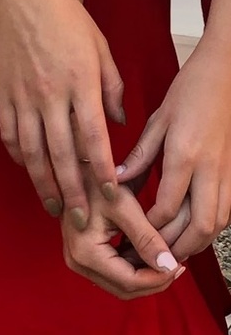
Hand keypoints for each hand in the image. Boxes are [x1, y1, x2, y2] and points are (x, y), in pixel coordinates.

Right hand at [0, 0, 124, 228]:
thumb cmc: (64, 17)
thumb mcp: (100, 46)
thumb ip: (112, 87)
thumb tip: (117, 122)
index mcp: (80, 82)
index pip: (93, 137)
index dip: (102, 172)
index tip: (110, 197)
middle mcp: (50, 94)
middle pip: (61, 154)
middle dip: (72, 192)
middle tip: (80, 220)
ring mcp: (22, 96)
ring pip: (32, 150)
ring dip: (42, 182)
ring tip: (52, 205)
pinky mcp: (2, 93)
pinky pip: (9, 133)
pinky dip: (18, 155)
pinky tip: (27, 168)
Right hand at [63, 175, 183, 299]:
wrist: (70, 170)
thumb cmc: (95, 181)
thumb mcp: (124, 206)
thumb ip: (147, 238)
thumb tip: (170, 266)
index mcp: (85, 252)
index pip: (129, 281)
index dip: (158, 278)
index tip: (180, 264)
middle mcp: (77, 262)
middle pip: (125, 289)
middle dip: (154, 280)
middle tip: (178, 264)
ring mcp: (78, 261)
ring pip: (121, 285)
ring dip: (146, 276)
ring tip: (167, 258)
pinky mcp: (83, 256)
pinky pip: (114, 274)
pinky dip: (135, 268)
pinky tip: (149, 252)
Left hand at [117, 39, 230, 260]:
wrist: (227, 76)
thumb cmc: (189, 92)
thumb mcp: (157, 121)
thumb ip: (138, 155)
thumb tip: (116, 181)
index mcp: (183, 156)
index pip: (166, 207)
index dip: (150, 229)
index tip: (131, 239)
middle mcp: (209, 170)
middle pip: (198, 226)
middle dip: (176, 247)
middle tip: (153, 258)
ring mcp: (228, 173)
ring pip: (217, 224)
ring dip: (195, 242)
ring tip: (171, 251)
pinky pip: (227, 212)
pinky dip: (210, 227)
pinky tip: (193, 230)